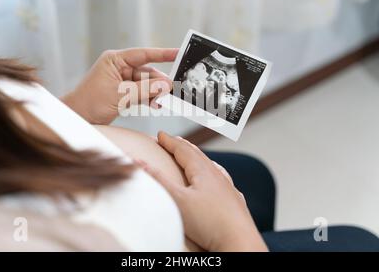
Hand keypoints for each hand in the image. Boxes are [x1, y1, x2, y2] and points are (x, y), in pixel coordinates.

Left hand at [63, 48, 177, 124]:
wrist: (76, 119)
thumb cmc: (90, 103)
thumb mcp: (120, 96)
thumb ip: (145, 90)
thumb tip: (166, 85)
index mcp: (115, 60)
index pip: (143, 54)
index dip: (162, 54)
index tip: (179, 53)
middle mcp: (119, 67)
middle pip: (147, 71)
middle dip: (159, 82)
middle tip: (171, 90)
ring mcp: (121, 80)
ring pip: (146, 83)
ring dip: (154, 93)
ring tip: (162, 101)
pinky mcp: (123, 92)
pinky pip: (141, 92)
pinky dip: (149, 98)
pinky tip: (155, 104)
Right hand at [141, 132, 267, 251]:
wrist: (239, 243)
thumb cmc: (209, 223)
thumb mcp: (177, 200)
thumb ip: (158, 180)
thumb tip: (138, 161)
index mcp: (203, 171)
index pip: (183, 150)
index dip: (169, 141)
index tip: (160, 134)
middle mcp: (217, 176)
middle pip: (198, 155)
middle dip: (183, 146)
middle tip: (173, 140)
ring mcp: (228, 189)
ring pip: (212, 167)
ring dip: (199, 158)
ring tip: (194, 154)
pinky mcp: (234, 202)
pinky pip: (223, 181)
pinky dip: (215, 174)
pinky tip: (219, 178)